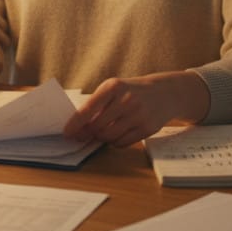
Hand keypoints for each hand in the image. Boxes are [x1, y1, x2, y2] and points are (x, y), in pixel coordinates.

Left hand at [63, 71, 209, 147]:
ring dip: (102, 138)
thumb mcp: (113, 89)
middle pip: (97, 127)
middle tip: (83, 135)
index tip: (67, 132)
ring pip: (109, 137)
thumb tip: (77, 127)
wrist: (165, 92)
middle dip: (88, 133)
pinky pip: (122, 143)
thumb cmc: (131, 91)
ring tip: (103, 132)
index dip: (75, 123)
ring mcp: (138, 115)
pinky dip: (115, 142)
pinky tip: (117, 134)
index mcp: (113, 87)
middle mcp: (126, 100)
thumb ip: (96, 104)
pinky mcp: (147, 128)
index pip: (88, 109)